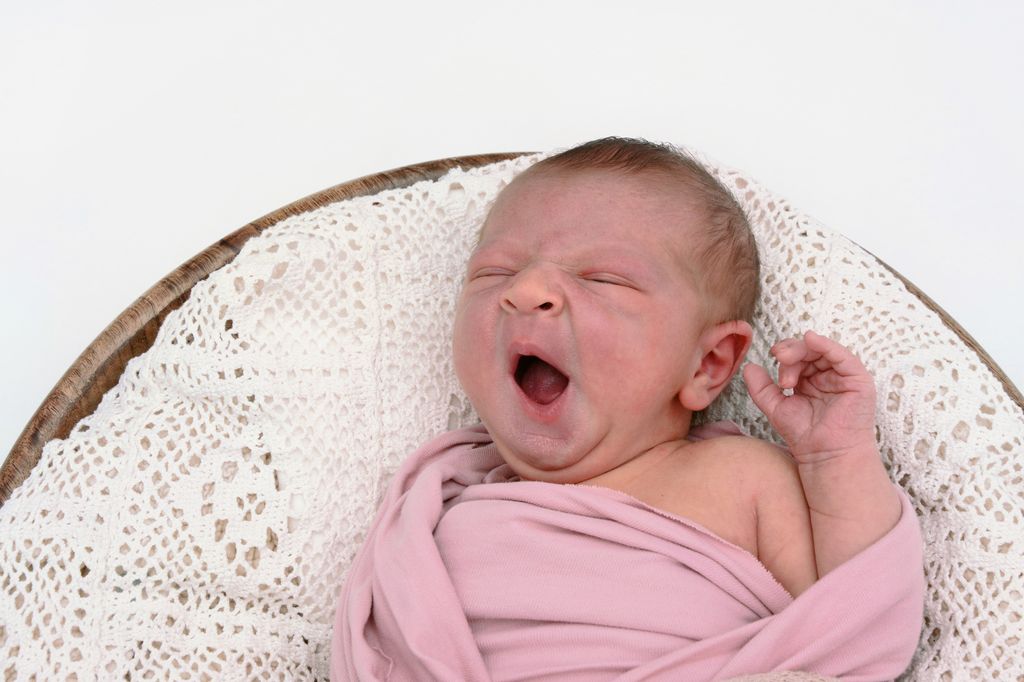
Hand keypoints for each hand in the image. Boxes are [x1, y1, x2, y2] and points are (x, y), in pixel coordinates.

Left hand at [742, 331, 877, 463]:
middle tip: (780, 359)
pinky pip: (843, 356)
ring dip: (802, 350)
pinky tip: (811, 339)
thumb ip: (761, 388)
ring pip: (822, 350)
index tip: (772, 360)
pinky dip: (826, 344)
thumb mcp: (775, 407)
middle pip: (808, 351)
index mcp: (809, 380)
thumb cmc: (803, 435)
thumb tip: (749, 366)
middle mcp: (827, 376)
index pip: (797, 358)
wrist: (823, 454)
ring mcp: (843, 377)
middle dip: (791, 351)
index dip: (784, 356)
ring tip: (787, 360)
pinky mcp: (857, 380)